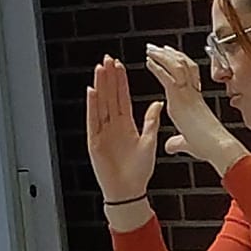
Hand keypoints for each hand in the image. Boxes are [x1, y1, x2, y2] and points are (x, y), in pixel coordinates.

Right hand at [86, 55, 161, 201]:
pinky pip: (93, 120)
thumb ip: (151, 121)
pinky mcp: (95, 142)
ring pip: (101, 104)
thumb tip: (157, 103)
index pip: (122, 97)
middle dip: (109, 78)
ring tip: (100, 68)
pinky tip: (92, 91)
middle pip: (110, 96)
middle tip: (108, 58)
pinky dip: (92, 106)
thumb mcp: (149, 142)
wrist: (130, 191)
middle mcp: (113, 126)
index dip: (121, 81)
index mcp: (126, 125)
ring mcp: (102, 132)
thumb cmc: (139, 171)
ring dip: (100, 86)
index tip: (120, 65)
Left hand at [146, 43, 243, 173]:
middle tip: (156, 47)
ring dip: (161, 56)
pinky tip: (149, 61)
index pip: (188, 74)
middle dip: (169, 54)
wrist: (216, 145)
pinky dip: (158, 67)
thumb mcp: (189, 144)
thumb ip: (178, 143)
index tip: (169, 55)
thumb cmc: (207, 146)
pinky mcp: (181, 98)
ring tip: (150, 49)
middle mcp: (191, 93)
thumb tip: (171, 146)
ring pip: (176, 66)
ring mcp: (187, 93)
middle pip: (182, 65)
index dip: (179, 62)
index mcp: (195, 100)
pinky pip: (168, 76)